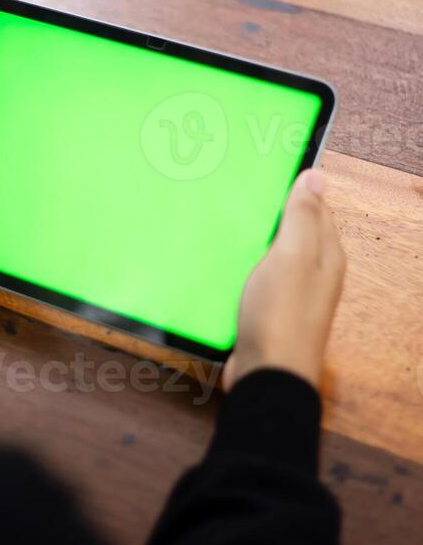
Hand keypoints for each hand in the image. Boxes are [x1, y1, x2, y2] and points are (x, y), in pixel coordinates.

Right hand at [223, 169, 345, 391]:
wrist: (265, 375)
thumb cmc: (281, 318)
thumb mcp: (292, 256)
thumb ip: (302, 217)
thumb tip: (317, 176)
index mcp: (325, 254)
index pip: (315, 207)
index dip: (294, 187)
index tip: (266, 169)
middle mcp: (312, 271)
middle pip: (291, 229)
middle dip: (268, 212)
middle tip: (238, 193)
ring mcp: (289, 291)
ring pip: (269, 252)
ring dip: (249, 239)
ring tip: (222, 221)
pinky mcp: (266, 308)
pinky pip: (254, 275)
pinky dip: (239, 264)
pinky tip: (220, 259)